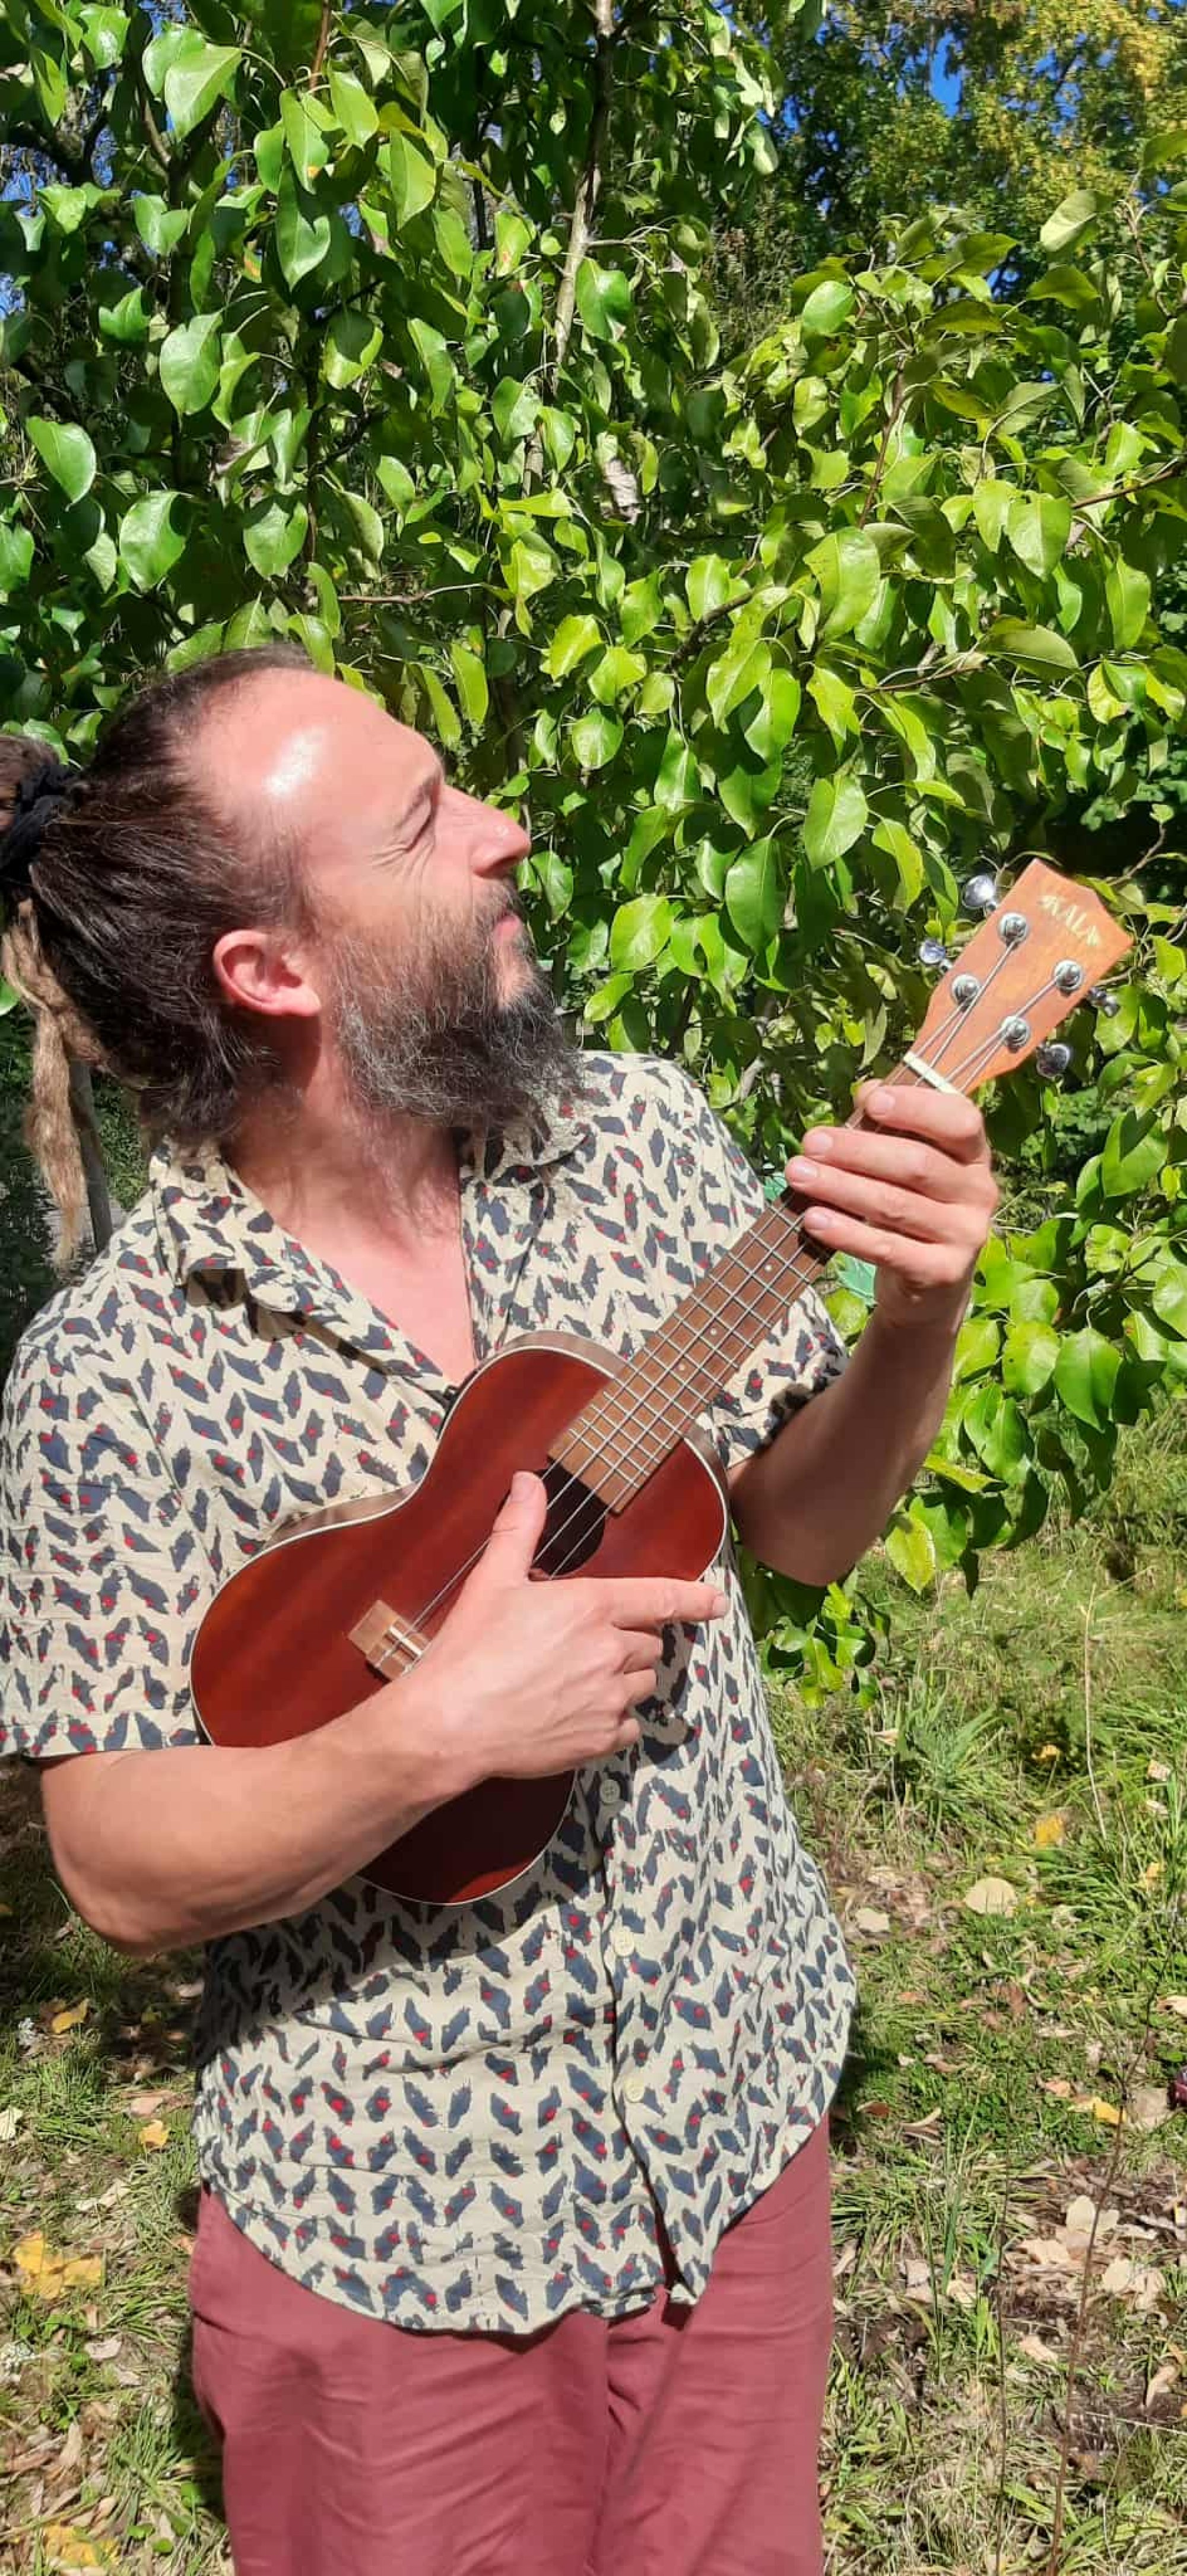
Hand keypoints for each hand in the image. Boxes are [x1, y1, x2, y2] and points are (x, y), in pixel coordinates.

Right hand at [399, 1472, 726, 1792]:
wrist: (452, 1723)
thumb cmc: (471, 1649)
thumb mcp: (493, 1579)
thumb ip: (520, 1528)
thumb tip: (527, 1481)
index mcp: (591, 1607)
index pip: (661, 1598)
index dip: (695, 1599)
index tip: (718, 1603)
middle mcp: (610, 1652)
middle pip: (649, 1642)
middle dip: (629, 1640)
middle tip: (586, 1645)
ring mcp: (609, 1699)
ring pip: (644, 1683)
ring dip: (625, 1678)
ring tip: (581, 1679)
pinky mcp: (600, 1740)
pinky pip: (629, 1726)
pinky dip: (614, 1720)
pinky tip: (580, 1714)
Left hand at [784, 1081, 997, 1333]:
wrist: (930, 1287)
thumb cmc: (912, 1208)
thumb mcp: (906, 1165)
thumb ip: (891, 1127)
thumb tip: (867, 1090)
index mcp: (975, 1155)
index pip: (961, 1121)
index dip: (918, 1108)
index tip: (871, 1102)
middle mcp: (979, 1192)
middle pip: (917, 1164)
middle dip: (858, 1151)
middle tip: (811, 1142)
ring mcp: (966, 1235)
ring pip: (895, 1205)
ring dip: (841, 1187)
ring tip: (799, 1175)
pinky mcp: (943, 1273)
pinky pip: (887, 1249)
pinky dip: (846, 1233)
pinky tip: (813, 1218)